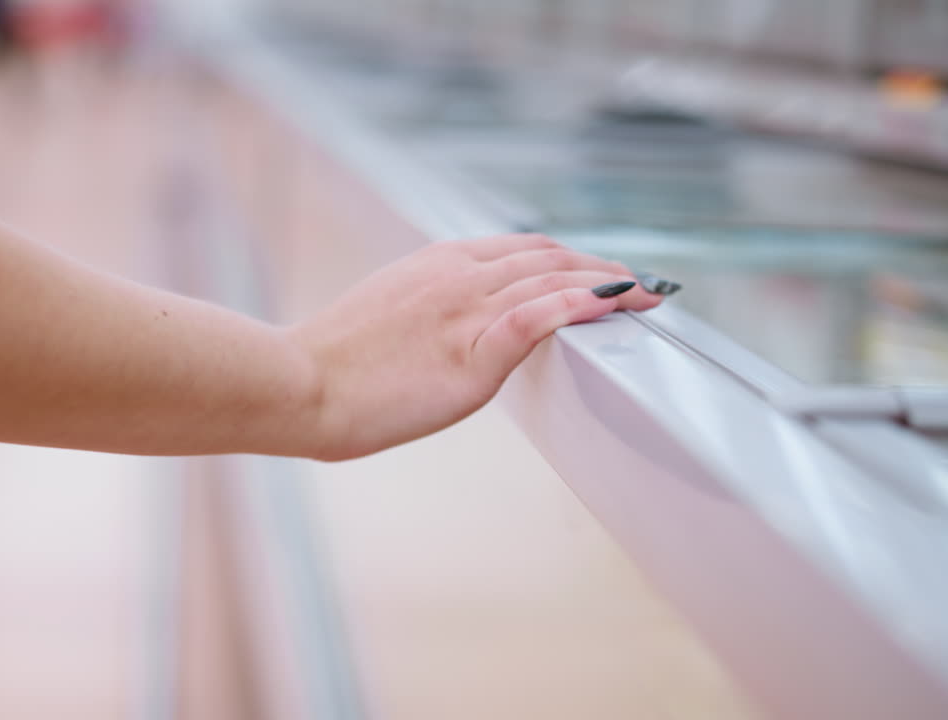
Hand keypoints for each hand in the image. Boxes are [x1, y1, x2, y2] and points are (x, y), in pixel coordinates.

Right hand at [287, 234, 663, 459]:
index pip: (521, 248)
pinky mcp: (472, 350)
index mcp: (438, 263)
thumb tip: (455, 329)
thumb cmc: (329, 365)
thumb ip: (430, 310)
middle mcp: (459, 274)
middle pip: (549, 258)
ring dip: (610, 284)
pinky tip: (619, 302)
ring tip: (649, 296)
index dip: (568, 258)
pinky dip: (586, 303)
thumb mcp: (386, 314)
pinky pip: (542, 315)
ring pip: (556, 280)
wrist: (298, 385)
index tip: (596, 272)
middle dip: (601, 268)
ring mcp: (468, 309)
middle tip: (639, 284)